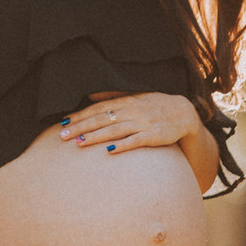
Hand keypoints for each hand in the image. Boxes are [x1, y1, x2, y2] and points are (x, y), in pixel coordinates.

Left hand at [58, 92, 202, 152]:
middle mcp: (131, 111)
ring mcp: (142, 123)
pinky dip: (122, 145)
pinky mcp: (153, 136)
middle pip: (101, 119)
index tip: (64, 123)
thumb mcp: (134, 96)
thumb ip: (112, 96)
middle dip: (81, 128)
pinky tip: (109, 151)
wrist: (183, 113)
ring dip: (95, 137)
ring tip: (79, 144)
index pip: (98, 108)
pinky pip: (135, 141)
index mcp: (125, 101)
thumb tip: (90, 94)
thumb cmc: (155, 105)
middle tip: (62, 136)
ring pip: (114, 130)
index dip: (80, 115)